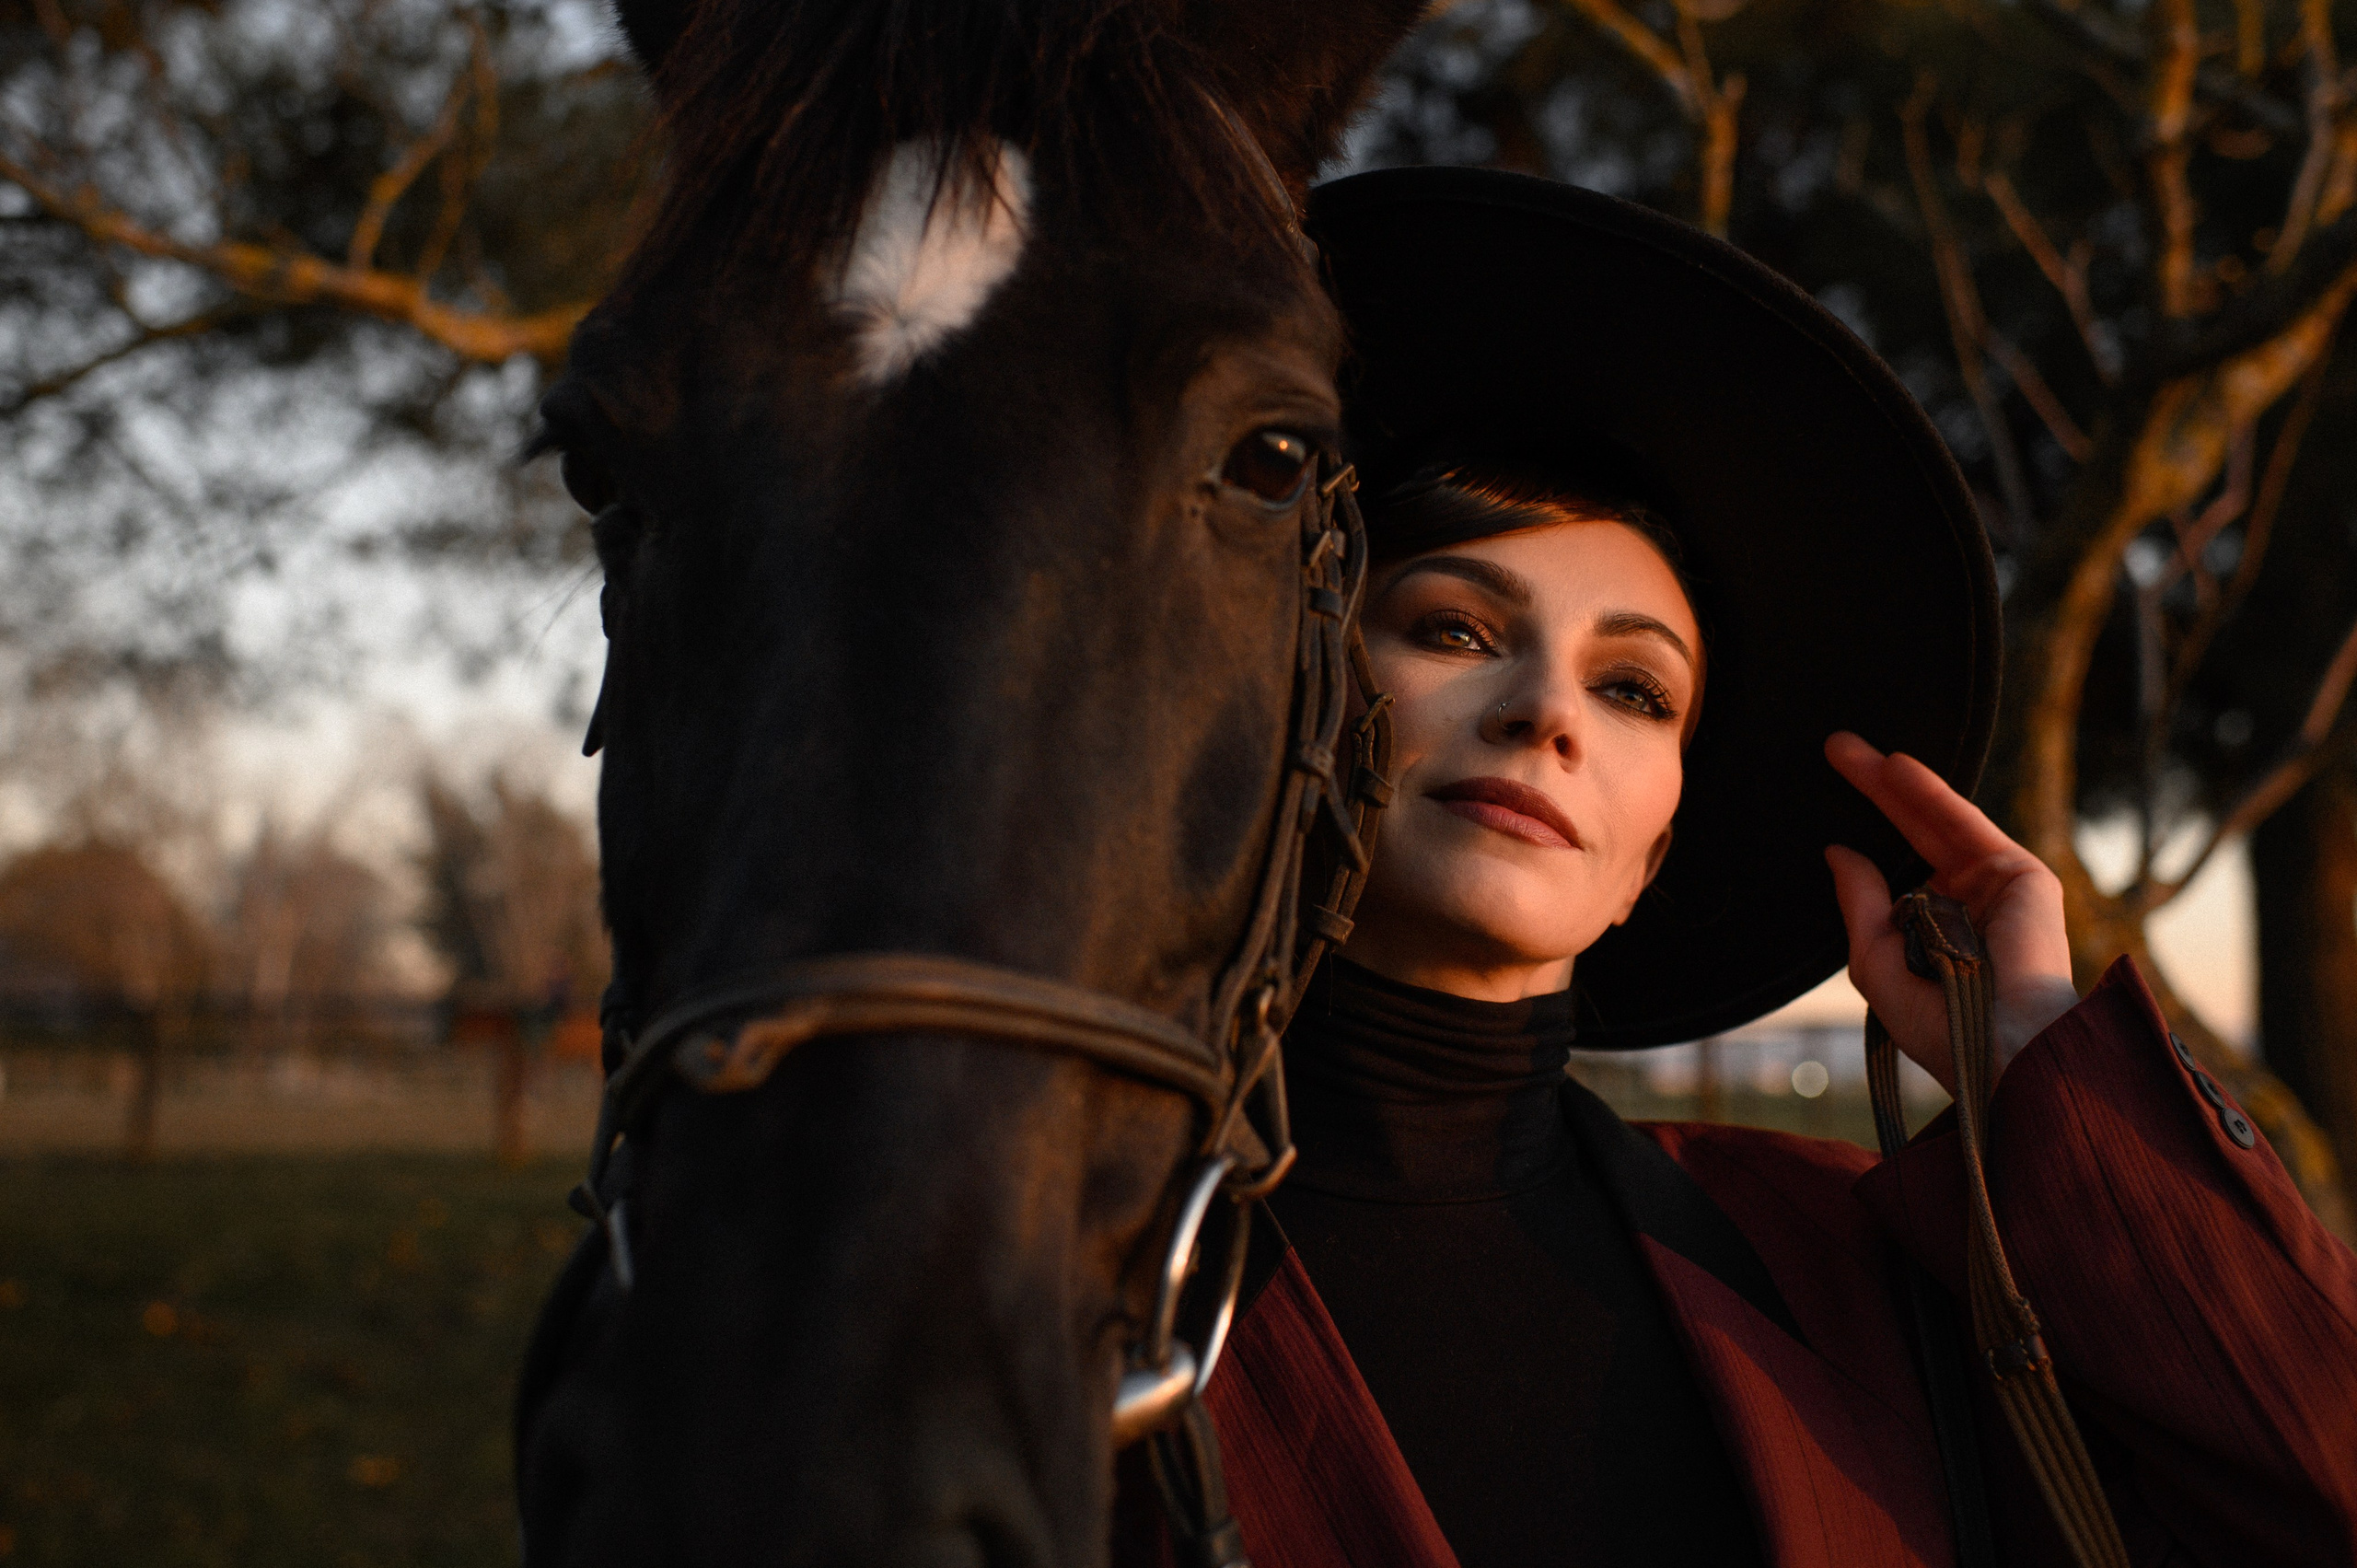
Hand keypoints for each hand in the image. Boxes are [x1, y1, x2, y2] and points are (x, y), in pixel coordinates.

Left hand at [1822, 732, 2079, 1095]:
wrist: (2000, 1048)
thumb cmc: (1937, 1022)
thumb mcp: (1876, 959)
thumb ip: (1860, 903)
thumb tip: (1838, 851)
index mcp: (1933, 930)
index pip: (1894, 866)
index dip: (1862, 830)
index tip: (1821, 798)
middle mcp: (1966, 902)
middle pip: (1912, 833)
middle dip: (1872, 791)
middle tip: (1833, 747)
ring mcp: (1995, 886)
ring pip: (1936, 822)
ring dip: (1894, 783)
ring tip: (1847, 749)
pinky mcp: (2022, 874)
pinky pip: (1965, 825)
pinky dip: (1931, 795)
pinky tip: (1897, 768)